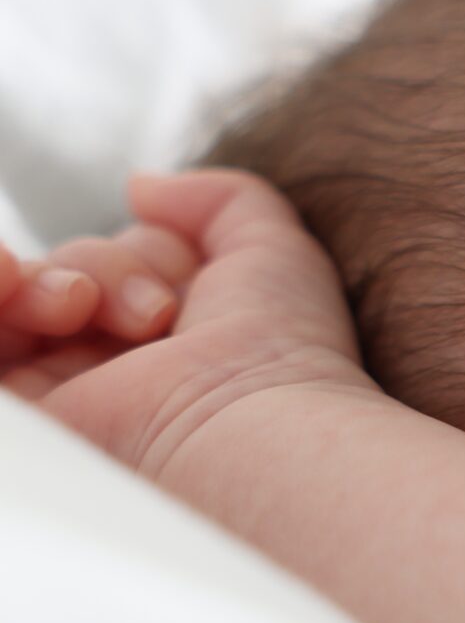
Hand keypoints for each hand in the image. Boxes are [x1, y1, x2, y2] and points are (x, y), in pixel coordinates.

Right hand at [1, 170, 377, 476]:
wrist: (250, 435)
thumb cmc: (280, 354)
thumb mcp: (274, 251)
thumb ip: (221, 200)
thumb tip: (140, 187)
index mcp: (167, 338)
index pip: (119, 261)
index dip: (150, 253)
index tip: (191, 292)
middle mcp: (111, 367)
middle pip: (64, 273)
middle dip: (103, 268)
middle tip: (155, 318)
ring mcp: (60, 393)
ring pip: (17, 295)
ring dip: (43, 282)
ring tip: (77, 307)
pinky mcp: (28, 420)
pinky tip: (6, 279)